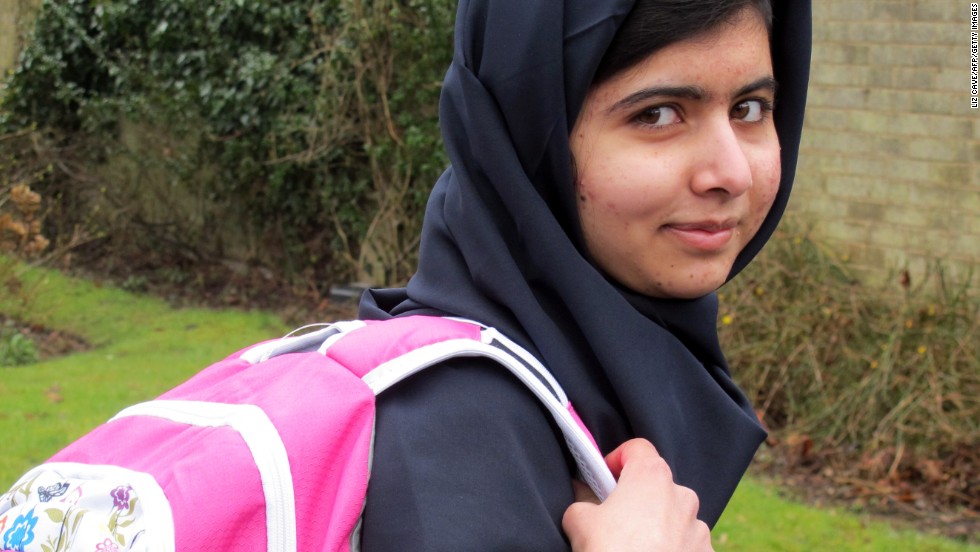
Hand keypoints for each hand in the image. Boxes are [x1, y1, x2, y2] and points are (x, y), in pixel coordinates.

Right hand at [562, 439, 712, 551]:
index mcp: (652, 476)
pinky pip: (685, 542)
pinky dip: (671, 547)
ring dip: (655, 524)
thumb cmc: (611, 550)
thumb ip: (581, 500)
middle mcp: (681, 495)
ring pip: (673, 515)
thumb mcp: (578, 521)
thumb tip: (583, 499)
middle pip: (656, 484)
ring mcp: (697, 527)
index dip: (617, 460)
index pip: (637, 448)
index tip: (604, 479)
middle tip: (613, 517)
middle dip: (636, 496)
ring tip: (632, 545)